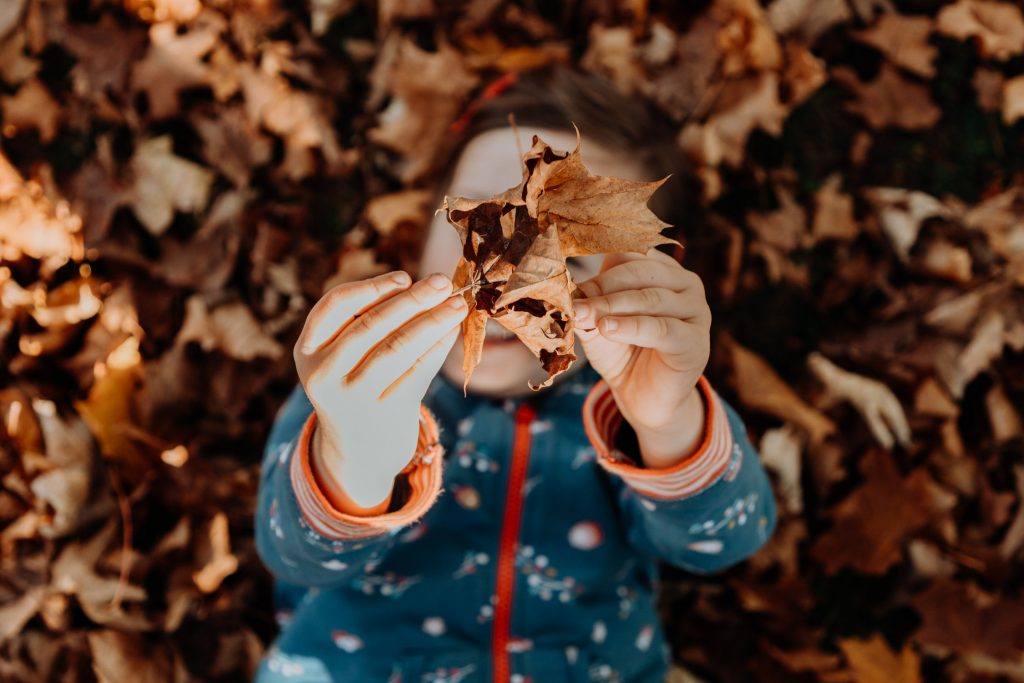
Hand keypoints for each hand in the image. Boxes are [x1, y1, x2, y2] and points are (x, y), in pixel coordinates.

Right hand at [294, 271, 467, 506]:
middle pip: (372, 325)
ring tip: (457, 305)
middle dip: (413, 299)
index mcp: (308, 350)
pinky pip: (418, 371)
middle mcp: (323, 375)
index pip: (335, 305)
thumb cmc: (358, 385)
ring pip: (398, 348)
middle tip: (443, 281)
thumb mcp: (344, 357)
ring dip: (432, 321)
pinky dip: (438, 347)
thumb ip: (370, 322)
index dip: (372, 287)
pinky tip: (452, 331)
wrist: (360, 450)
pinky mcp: (385, 415)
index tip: (405, 277)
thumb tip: (426, 288)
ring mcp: (352, 398)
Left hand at [574, 249, 711, 461]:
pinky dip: (630, 326)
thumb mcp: (597, 322)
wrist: (642, 398)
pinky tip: (607, 329)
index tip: (566, 272)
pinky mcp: (695, 341)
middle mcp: (685, 283)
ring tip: (583, 315)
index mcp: (661, 269)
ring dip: (611, 305)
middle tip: (573, 299)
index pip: (629, 252)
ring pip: (649, 298)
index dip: (596, 260)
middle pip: (638, 272)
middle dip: (602, 285)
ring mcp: (696, 310)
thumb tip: (565, 286)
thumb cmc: (621, 352)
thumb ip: (587, 302)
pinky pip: (661, 328)